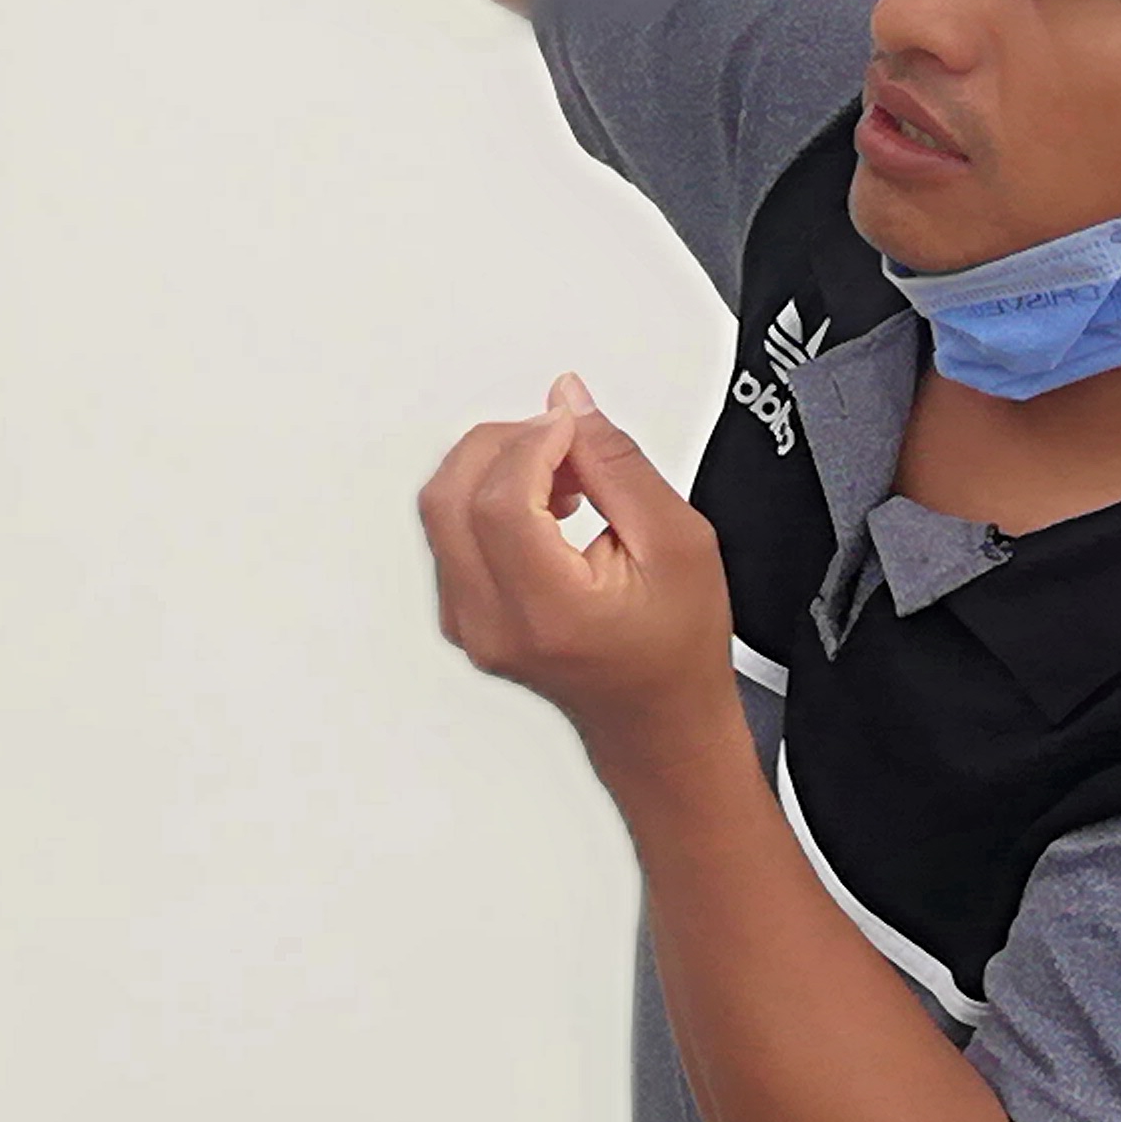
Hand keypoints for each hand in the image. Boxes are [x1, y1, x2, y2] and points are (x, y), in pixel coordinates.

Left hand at [419, 374, 744, 779]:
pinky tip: (544, 507)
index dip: (532, 444)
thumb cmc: (676, 649)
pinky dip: (487, 499)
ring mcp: (465, 625)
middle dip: (504, 445)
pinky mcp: (458, 616)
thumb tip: (569, 402)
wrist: (656, 719)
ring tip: (567, 481)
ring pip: (441, 509)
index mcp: (547, 615)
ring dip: (495, 469)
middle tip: (563, 441)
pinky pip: (448, 532)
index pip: (501, 503)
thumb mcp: (679, 542)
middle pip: (450, 497)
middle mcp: (490, 626)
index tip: (572, 427)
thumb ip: (617, 463)